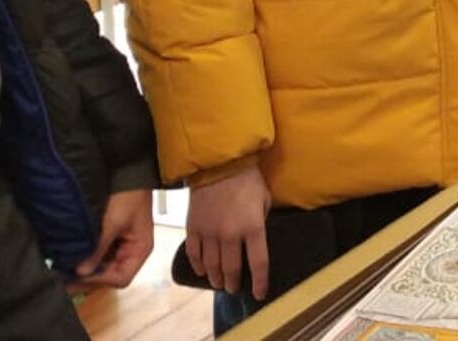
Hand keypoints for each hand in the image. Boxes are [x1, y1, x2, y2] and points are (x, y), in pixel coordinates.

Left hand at [72, 188, 152, 289]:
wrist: (128, 173)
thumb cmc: (129, 196)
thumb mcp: (113, 223)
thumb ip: (99, 248)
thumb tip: (81, 272)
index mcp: (140, 249)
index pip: (121, 278)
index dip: (100, 280)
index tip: (77, 276)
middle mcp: (132, 251)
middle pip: (111, 275)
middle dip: (89, 277)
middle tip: (64, 278)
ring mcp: (121, 245)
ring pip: (104, 266)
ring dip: (86, 268)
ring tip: (65, 267)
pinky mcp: (111, 238)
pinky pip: (99, 254)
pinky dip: (87, 257)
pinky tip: (73, 256)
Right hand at [186, 163, 271, 299]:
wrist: (219, 164)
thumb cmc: (247, 180)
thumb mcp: (264, 200)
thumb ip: (260, 221)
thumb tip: (256, 237)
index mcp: (253, 228)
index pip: (258, 263)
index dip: (260, 281)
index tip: (260, 294)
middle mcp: (230, 234)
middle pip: (232, 268)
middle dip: (234, 282)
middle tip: (234, 289)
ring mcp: (209, 232)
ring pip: (212, 265)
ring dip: (216, 278)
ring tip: (219, 284)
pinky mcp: (193, 227)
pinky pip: (194, 253)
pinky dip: (197, 265)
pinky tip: (201, 271)